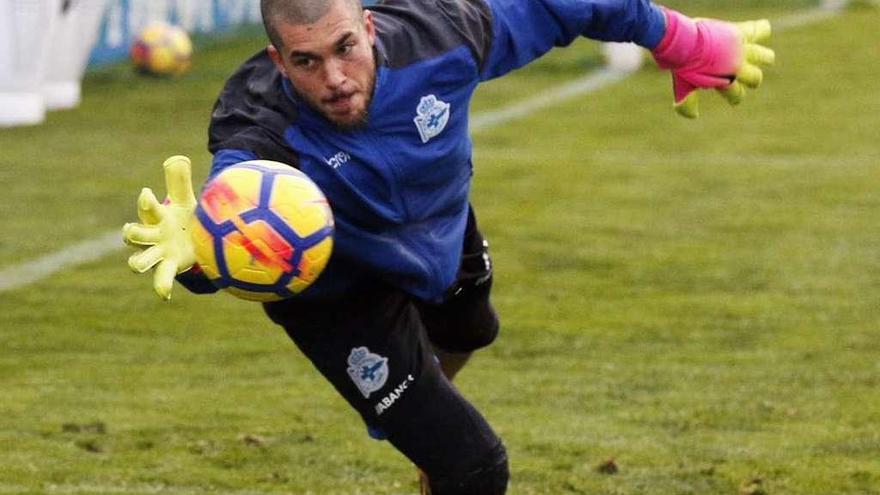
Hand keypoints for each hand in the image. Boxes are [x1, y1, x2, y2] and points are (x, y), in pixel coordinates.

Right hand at [122, 155, 196, 300]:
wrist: (192, 240)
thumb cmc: (184, 217)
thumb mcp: (183, 199)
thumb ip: (179, 181)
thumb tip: (178, 158)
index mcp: (156, 217)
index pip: (147, 208)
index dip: (145, 201)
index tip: (147, 193)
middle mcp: (152, 235)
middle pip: (134, 235)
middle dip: (130, 232)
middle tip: (129, 230)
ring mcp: (157, 253)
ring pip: (139, 260)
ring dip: (137, 262)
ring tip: (136, 265)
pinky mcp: (168, 267)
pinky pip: (161, 279)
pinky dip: (160, 287)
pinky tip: (165, 295)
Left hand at [652, 8, 774, 117]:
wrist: (685, 42)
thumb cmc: (683, 66)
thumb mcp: (683, 88)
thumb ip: (687, 104)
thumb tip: (693, 116)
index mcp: (726, 82)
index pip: (738, 95)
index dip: (734, 97)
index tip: (730, 95)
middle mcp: (738, 68)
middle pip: (755, 78)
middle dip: (750, 79)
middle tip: (738, 73)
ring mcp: (742, 51)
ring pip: (766, 57)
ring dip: (762, 57)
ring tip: (756, 55)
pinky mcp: (742, 33)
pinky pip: (762, 30)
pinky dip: (762, 29)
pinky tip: (759, 29)